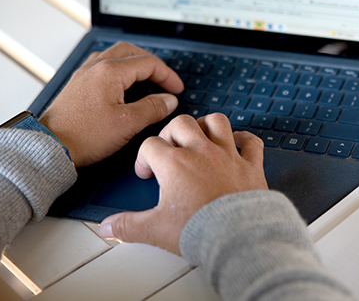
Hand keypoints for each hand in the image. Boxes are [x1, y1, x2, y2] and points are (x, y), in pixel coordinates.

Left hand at [38, 42, 183, 167]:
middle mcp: (96, 67)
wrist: (50, 147)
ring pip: (116, 56)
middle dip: (153, 64)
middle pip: (131, 52)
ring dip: (135, 63)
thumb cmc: (84, 136)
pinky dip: (119, 70)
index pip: (148, 63)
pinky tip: (123, 85)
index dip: (167, 76)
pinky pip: (103, 66)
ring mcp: (85, 74)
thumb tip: (169, 100)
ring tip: (147, 78)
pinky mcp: (78, 84)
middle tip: (165, 80)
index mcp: (110, 71)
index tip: (176, 90)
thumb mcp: (128, 124)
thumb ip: (153, 108)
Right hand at [98, 113, 267, 254]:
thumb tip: (108, 227)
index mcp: (175, 164)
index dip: (144, 158)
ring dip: (206, 125)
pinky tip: (237, 142)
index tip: (147, 173)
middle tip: (169, 149)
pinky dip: (244, 138)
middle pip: (181, 123)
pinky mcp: (251, 165)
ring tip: (199, 137)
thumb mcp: (155, 230)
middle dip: (170, 133)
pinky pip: (251, 141)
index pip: (150, 145)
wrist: (238, 237)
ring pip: (217, 121)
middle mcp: (202, 153)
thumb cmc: (200, 231)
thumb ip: (128, 226)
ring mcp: (228, 156)